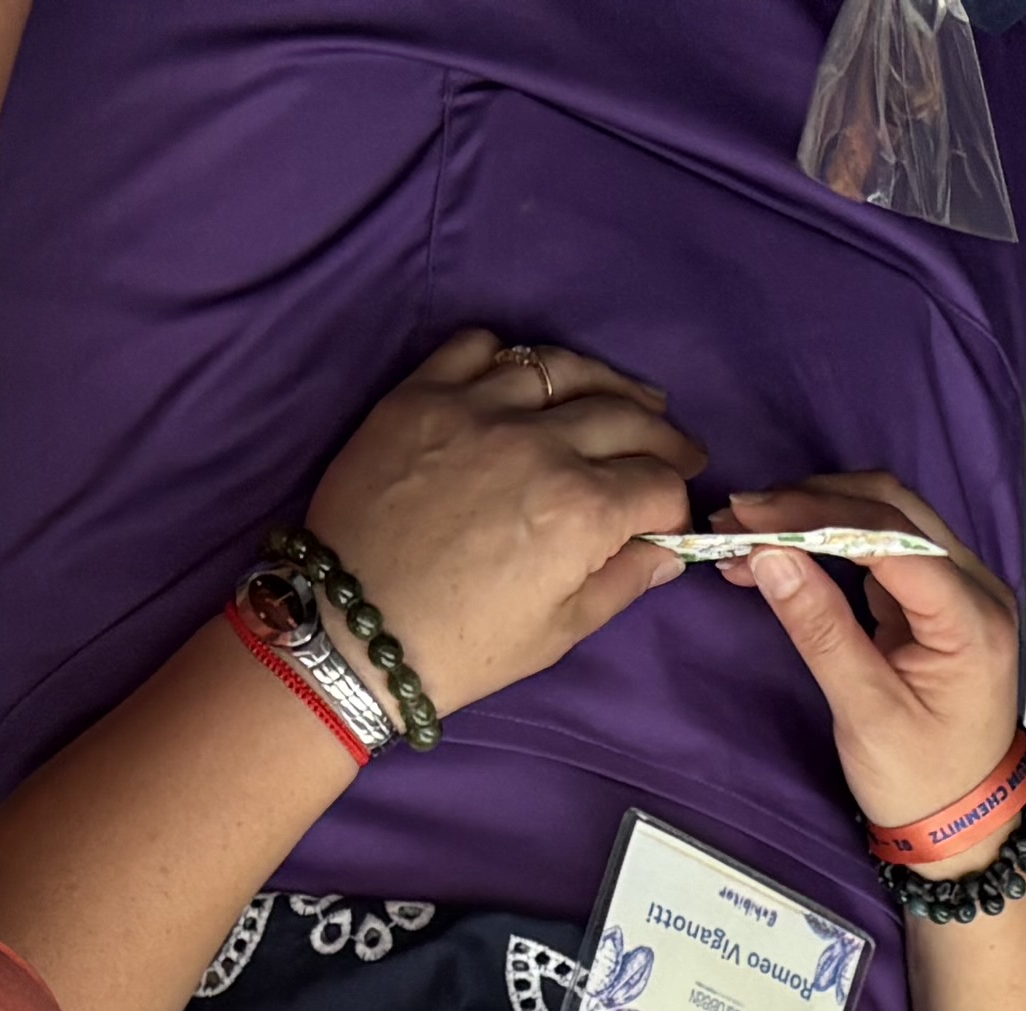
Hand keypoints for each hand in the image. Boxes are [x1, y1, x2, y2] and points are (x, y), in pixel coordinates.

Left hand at [304, 335, 703, 713]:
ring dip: (605, 384)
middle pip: (628, 416)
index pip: (660, 483)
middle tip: (676, 450)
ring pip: (562, 367)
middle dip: (664, 437)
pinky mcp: (421, 395)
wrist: (350, 631)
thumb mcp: (557, 634)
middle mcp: (539, 444)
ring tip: (621, 399)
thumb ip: (621, 584)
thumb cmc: (459, 648)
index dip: (675, 503)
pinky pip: (478, 347)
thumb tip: (665, 552)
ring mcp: (476, 408)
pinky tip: (523, 384)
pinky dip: (510, 359)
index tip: (668, 517)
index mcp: (581, 510)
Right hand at [711, 476, 1025, 856]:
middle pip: (892, 507)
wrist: (961, 824)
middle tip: (740, 519)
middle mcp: (976, 589)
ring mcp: (958, 590)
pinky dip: (829, 542)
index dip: (816, 516)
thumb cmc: (925, 783)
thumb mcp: (866, 713)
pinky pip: (881, 548)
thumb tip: (772, 557)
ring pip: (885, 517)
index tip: (752, 518)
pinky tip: (781, 552)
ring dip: (816, 515)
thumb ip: (821, 630)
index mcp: (972, 619)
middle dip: (811, 503)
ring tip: (749, 533)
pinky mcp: (933, 599)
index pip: (892, 535)